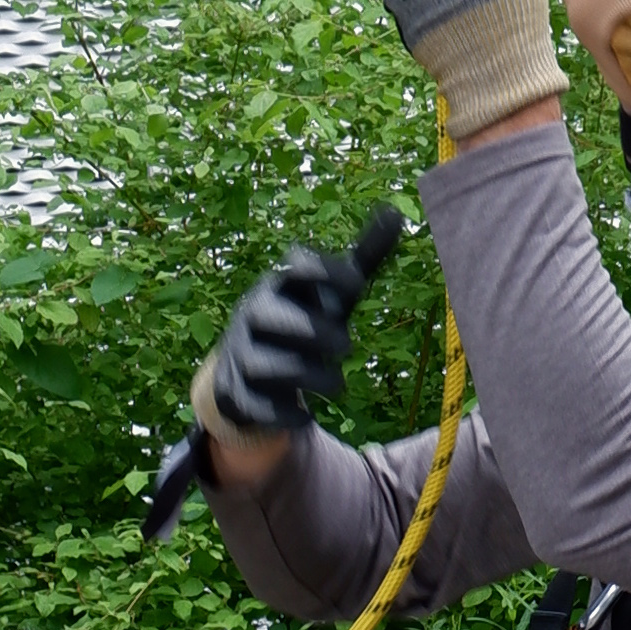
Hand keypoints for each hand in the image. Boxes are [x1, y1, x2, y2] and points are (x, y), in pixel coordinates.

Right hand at [188, 212, 401, 448]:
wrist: (250, 373)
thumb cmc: (303, 323)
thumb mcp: (332, 296)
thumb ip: (362, 260)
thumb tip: (395, 212)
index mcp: (279, 285)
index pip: (295, 267)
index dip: (324, 271)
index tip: (354, 286)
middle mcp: (253, 315)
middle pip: (272, 315)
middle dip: (313, 331)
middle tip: (348, 347)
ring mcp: (239, 353)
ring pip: (263, 364)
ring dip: (306, 376)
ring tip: (337, 385)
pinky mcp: (235, 394)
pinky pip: (253, 405)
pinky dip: (283, 413)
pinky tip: (307, 417)